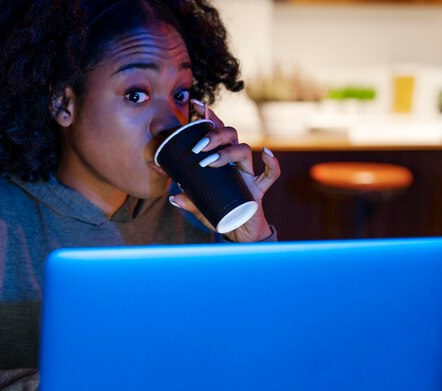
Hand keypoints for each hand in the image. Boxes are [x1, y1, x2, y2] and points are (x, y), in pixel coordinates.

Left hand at [168, 100, 280, 241]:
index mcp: (221, 160)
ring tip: (209, 161)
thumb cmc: (220, 213)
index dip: (208, 116)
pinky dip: (271, 164)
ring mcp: (248, 174)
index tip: (196, 104)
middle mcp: (235, 162)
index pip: (215, 132)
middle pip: (230, 135)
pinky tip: (266, 154)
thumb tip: (173, 198)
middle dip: (214, 136)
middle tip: (197, 148)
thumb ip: (189, 202)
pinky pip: (270, 175)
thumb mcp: (200, 207)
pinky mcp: (258, 190)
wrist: (239, 232)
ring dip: (226, 152)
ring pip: (243, 150)